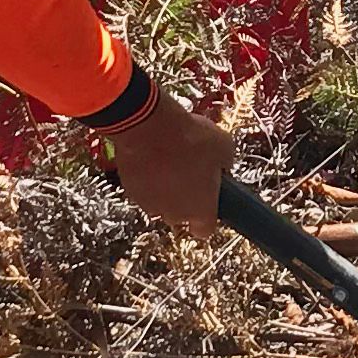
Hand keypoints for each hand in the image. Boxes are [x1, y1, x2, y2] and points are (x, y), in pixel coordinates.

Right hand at [105, 92, 228, 234]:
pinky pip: (143, 189)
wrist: (150, 127)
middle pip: (181, 215)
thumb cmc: (190, 138)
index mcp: (201, 210)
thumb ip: (225, 162)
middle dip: (185, 198)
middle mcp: (175, 215)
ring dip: (165, 188)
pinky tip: (153, 157)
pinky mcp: (131, 191)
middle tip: (191, 173)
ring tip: (170, 160)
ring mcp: (150, 204)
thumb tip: (222, 164)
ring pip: (160, 202)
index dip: (207, 216)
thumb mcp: (224, 145)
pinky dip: (147, 178)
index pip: (205, 229)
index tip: (209, 201)